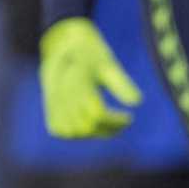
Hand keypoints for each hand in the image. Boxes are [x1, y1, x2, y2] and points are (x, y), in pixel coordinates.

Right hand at [39, 17, 142, 138]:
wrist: (61, 54)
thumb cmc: (91, 58)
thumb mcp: (108, 65)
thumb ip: (121, 83)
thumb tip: (138, 101)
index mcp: (78, 82)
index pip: (97, 113)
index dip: (115, 120)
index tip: (129, 118)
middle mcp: (62, 97)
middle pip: (88, 126)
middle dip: (109, 129)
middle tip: (124, 123)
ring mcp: (53, 108)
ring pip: (77, 132)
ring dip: (97, 132)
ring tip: (113, 124)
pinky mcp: (50, 116)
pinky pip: (67, 132)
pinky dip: (83, 133)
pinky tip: (95, 124)